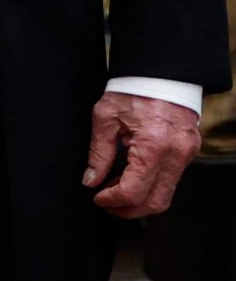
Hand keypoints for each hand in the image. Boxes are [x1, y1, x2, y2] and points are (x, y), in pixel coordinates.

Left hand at [83, 91, 200, 218]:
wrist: (159, 71)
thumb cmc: (132, 89)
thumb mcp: (105, 117)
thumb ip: (98, 152)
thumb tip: (91, 179)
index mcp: (153, 145)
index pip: (134, 190)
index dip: (113, 200)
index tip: (98, 198)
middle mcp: (175, 154)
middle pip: (155, 202)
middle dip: (129, 209)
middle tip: (108, 203)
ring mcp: (186, 154)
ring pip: (166, 195)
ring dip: (141, 199)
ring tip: (117, 189)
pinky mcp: (189, 151)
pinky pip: (172, 179)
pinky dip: (152, 185)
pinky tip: (133, 176)